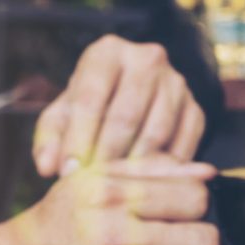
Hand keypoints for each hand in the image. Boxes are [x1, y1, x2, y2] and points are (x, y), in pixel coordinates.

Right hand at [0, 155, 219, 244]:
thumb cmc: (62, 217)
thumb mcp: (96, 177)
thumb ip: (153, 167)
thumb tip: (206, 173)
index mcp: (111, 197)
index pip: (195, 198)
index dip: (199, 198)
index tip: (186, 202)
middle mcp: (117, 237)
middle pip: (205, 240)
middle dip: (204, 233)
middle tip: (187, 230)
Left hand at [33, 34, 205, 176]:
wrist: (128, 101)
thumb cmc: (88, 110)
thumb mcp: (61, 119)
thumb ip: (49, 141)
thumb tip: (48, 166)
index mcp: (106, 53)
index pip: (90, 98)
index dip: (77, 139)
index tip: (68, 172)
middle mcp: (147, 59)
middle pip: (125, 116)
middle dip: (105, 157)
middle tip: (91, 188)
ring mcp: (177, 83)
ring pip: (155, 133)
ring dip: (133, 168)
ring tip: (114, 191)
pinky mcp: (197, 110)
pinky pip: (182, 147)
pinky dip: (163, 172)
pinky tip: (144, 188)